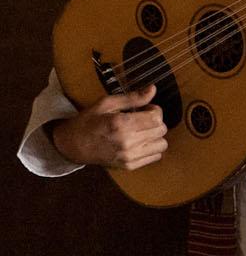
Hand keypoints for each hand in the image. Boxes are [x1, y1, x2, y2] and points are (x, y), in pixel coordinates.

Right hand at [49, 85, 167, 169]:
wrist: (74, 145)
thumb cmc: (89, 121)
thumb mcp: (107, 103)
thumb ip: (132, 98)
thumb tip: (153, 89)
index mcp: (121, 124)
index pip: (156, 118)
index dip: (155, 110)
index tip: (146, 108)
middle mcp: (127, 142)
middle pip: (161, 130)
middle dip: (156, 121)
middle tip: (144, 118)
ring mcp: (129, 156)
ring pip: (162, 145)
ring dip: (156, 136)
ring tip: (143, 131)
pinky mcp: (130, 166)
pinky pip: (155, 156)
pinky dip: (152, 148)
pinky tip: (140, 142)